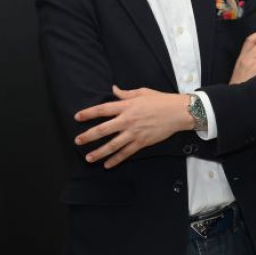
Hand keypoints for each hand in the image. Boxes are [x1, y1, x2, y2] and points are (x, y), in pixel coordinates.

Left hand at [73, 86, 191, 167]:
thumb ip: (125, 93)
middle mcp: (128, 120)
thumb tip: (113, 89)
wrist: (177, 112)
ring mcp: (134, 133)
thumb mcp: (142, 92)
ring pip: (113, 145)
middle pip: (103, 129)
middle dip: (89, 136)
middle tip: (78, 141)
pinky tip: (108, 164)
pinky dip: (116, 159)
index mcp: (126, 106)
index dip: (88, 113)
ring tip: (89, 158)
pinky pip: (126, 153)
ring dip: (99, 152)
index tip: (77, 117)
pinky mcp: (142, 142)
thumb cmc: (161, 100)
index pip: (103, 110)